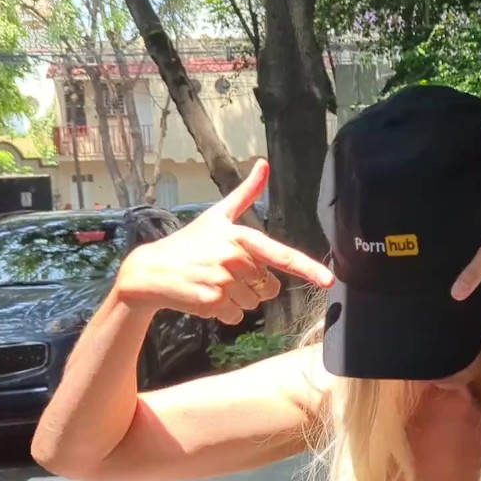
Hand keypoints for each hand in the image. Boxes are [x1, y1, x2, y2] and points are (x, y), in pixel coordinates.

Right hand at [116, 160, 334, 323]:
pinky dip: (223, 312)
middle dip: (252, 285)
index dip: (307, 268)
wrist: (152, 270)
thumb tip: (264, 164)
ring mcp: (222, 281)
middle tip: (225, 272)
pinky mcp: (212, 302)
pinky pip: (235, 316)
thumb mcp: (218, 215)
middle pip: (269, 287)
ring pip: (253, 304)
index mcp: (240, 236)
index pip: (280, 254)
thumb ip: (246, 193)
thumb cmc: (189, 243)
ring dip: (238, 299)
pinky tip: (206, 296)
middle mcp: (234, 258)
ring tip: (213, 282)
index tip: (328, 280)